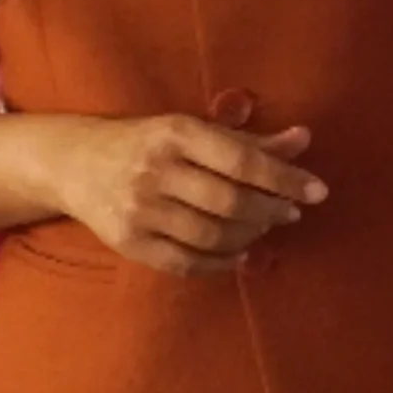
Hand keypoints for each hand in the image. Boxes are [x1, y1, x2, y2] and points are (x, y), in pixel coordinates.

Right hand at [55, 115, 327, 277]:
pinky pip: (185, 263)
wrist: (74, 162)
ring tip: (265, 227)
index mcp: (176, 133)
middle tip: (292, 212)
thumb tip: (304, 139)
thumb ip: (250, 139)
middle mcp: (155, 171)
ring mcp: (138, 211)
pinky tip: (240, 252)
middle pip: (229, 202)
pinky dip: (221, 262)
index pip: (241, 160)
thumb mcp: (194, 130)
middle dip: (271, 210)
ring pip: (210, 235)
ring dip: (249, 236)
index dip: (284, 178)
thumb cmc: (149, 141)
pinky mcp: (127, 243)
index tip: (318, 191)